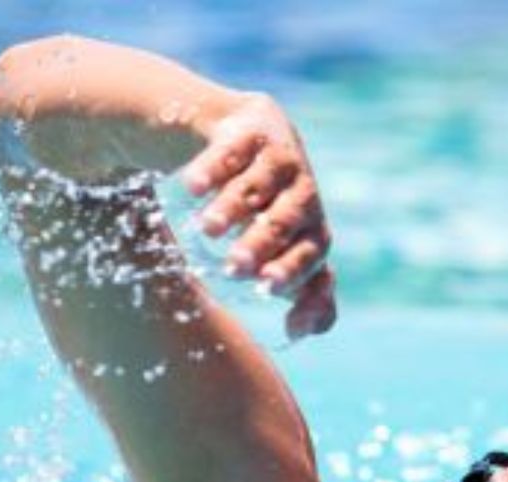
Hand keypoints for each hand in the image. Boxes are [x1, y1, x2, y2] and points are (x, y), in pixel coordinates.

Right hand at [183, 93, 336, 338]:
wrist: (231, 133)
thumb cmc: (258, 205)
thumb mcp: (280, 246)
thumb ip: (298, 288)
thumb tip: (299, 333)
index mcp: (312, 221)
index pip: (315, 248)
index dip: (296, 269)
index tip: (265, 288)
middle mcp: (303, 185)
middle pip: (292, 215)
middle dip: (265, 242)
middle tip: (234, 266)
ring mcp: (278, 150)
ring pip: (261, 181)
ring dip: (235, 206)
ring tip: (206, 229)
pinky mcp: (248, 122)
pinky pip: (232, 146)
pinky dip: (213, 167)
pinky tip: (193, 187)